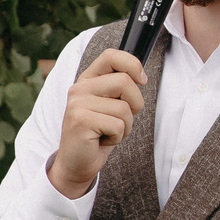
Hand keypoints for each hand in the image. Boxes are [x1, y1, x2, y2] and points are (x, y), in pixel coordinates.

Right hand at [47, 49, 146, 199]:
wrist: (77, 163)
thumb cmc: (99, 134)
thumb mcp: (110, 106)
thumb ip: (119, 89)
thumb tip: (141, 76)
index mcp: (88, 80)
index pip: (111, 56)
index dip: (132, 64)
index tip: (142, 80)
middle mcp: (79, 88)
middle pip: (124, 81)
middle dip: (135, 104)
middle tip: (122, 119)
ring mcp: (77, 104)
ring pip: (124, 107)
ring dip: (126, 125)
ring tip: (109, 132)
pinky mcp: (81, 121)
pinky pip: (118, 125)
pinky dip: (118, 137)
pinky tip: (103, 140)